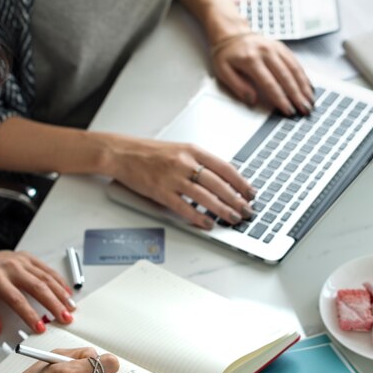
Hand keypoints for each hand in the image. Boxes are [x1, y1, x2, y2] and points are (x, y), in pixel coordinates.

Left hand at [0, 228, 74, 334]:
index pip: (17, 300)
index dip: (30, 315)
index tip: (40, 327)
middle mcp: (11, 268)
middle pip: (38, 287)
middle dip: (54, 304)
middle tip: (64, 318)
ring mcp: (21, 261)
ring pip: (46, 277)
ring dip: (60, 293)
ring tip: (70, 306)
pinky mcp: (27, 257)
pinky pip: (46, 268)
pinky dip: (58, 280)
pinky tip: (66, 290)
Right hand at [108, 137, 255, 228]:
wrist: (122, 153)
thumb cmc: (149, 152)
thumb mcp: (179, 149)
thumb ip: (199, 162)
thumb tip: (222, 180)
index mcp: (191, 150)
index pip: (224, 167)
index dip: (240, 182)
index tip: (251, 192)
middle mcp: (184, 162)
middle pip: (218, 183)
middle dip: (236, 199)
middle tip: (248, 210)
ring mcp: (172, 178)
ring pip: (204, 196)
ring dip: (222, 210)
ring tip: (233, 218)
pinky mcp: (160, 191)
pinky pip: (183, 207)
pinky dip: (198, 216)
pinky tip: (207, 223)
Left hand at [211, 32, 313, 115]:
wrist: (231, 33)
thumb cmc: (226, 54)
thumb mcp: (223, 71)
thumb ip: (238, 86)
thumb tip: (252, 100)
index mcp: (250, 59)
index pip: (269, 83)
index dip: (280, 98)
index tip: (288, 110)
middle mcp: (266, 52)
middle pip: (285, 77)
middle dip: (297, 95)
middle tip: (304, 110)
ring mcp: (275, 48)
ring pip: (294, 69)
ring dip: (304, 87)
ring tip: (310, 102)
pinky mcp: (281, 47)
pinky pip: (295, 62)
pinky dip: (303, 76)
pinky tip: (308, 87)